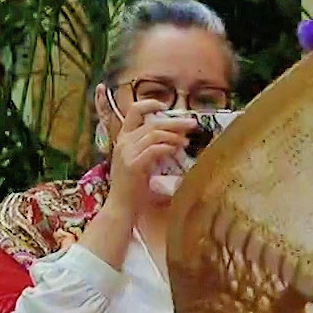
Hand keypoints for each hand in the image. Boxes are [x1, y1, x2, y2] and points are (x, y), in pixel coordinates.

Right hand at [100, 87, 193, 216]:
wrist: (120, 208)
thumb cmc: (132, 188)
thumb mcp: (140, 162)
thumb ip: (151, 148)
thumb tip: (174, 138)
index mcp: (123, 139)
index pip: (133, 111)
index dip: (149, 104)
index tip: (165, 106)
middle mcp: (123, 142)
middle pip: (151, 122)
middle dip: (174, 121)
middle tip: (192, 123)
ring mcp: (126, 153)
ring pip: (154, 133)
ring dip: (174, 135)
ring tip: (186, 141)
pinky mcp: (133, 165)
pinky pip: (154, 149)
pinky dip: (167, 147)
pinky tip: (176, 150)